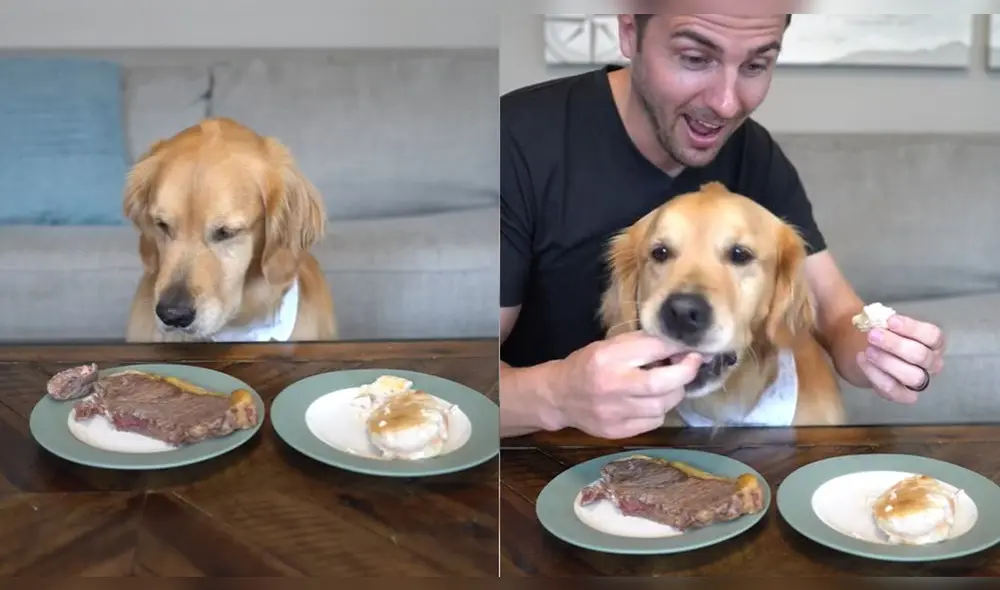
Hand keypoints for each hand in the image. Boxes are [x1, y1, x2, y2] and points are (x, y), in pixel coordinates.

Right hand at [550, 331, 703, 438]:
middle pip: (662, 383)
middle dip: (685, 373)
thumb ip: (642, 344)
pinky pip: (653, 421)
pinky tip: (649, 402)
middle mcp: (611, 385)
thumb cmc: (588, 364)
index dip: (679, 348)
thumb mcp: (609, 346)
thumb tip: (681, 347)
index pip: (653, 348)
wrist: (559, 396)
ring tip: (668, 384)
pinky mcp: (617, 431)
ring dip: (673, 393)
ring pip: (662, 405)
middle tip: (692, 364)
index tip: (692, 348)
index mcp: (608, 357)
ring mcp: (613, 412)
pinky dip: (659, 410)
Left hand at [856, 314, 944, 402]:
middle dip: (895, 345)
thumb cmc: (881, 334)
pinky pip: (893, 389)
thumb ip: (883, 321)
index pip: (932, 335)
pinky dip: (876, 375)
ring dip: (888, 362)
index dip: (912, 328)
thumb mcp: (884, 324)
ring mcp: (919, 381)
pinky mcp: (903, 394)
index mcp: (934, 342)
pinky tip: (862, 359)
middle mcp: (932, 363)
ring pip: (913, 376)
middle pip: (921, 355)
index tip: (889, 321)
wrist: (863, 351)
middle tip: (872, 335)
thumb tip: (877, 318)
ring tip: (868, 350)